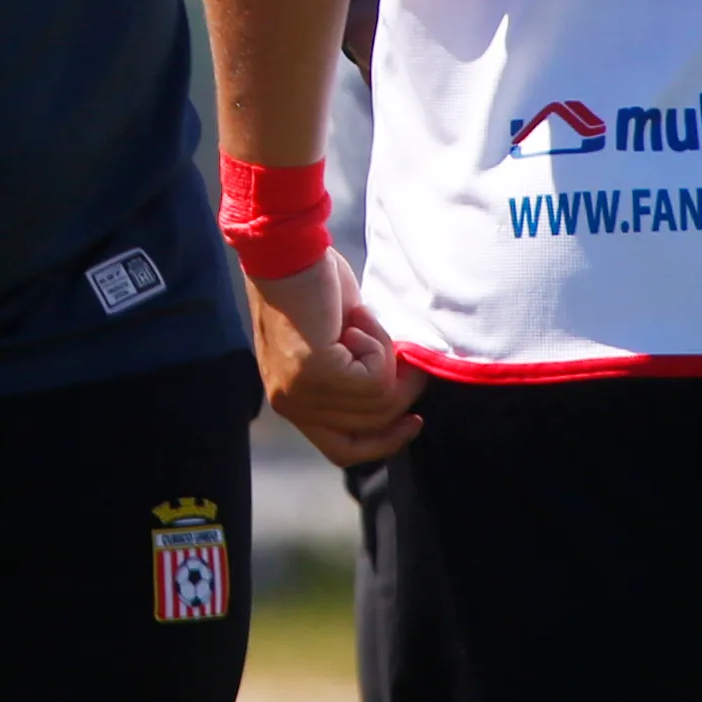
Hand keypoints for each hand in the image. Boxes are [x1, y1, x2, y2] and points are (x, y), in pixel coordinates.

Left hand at [246, 250, 422, 467]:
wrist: (287, 250)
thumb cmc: (313, 286)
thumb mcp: (336, 344)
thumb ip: (354, 376)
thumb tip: (400, 394)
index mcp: (293, 403)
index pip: (343, 451)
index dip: (385, 442)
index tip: (414, 420)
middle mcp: (292, 406)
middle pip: (372, 425)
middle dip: (401, 388)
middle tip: (407, 352)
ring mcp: (301, 392)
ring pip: (379, 400)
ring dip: (386, 355)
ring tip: (364, 322)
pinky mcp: (316, 372)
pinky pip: (376, 377)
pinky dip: (378, 343)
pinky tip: (355, 319)